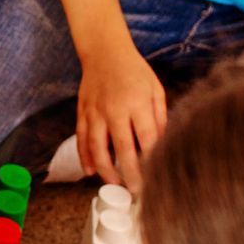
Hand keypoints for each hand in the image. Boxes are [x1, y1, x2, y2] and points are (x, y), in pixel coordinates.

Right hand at [77, 40, 166, 191]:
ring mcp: (94, 111)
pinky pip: (81, 138)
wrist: (104, 51)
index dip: (151, 162)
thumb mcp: (156, 90)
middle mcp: (113, 109)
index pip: (146, 139)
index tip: (157, 179)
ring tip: (115, 185)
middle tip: (137, 192)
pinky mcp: (82, 112)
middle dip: (130, 174)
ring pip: (96, 147)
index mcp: (137, 103)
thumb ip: (160, 118)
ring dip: (105, 170)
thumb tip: (162, 145)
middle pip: (121, 148)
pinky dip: (84, 156)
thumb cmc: (134, 71)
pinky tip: (90, 171)